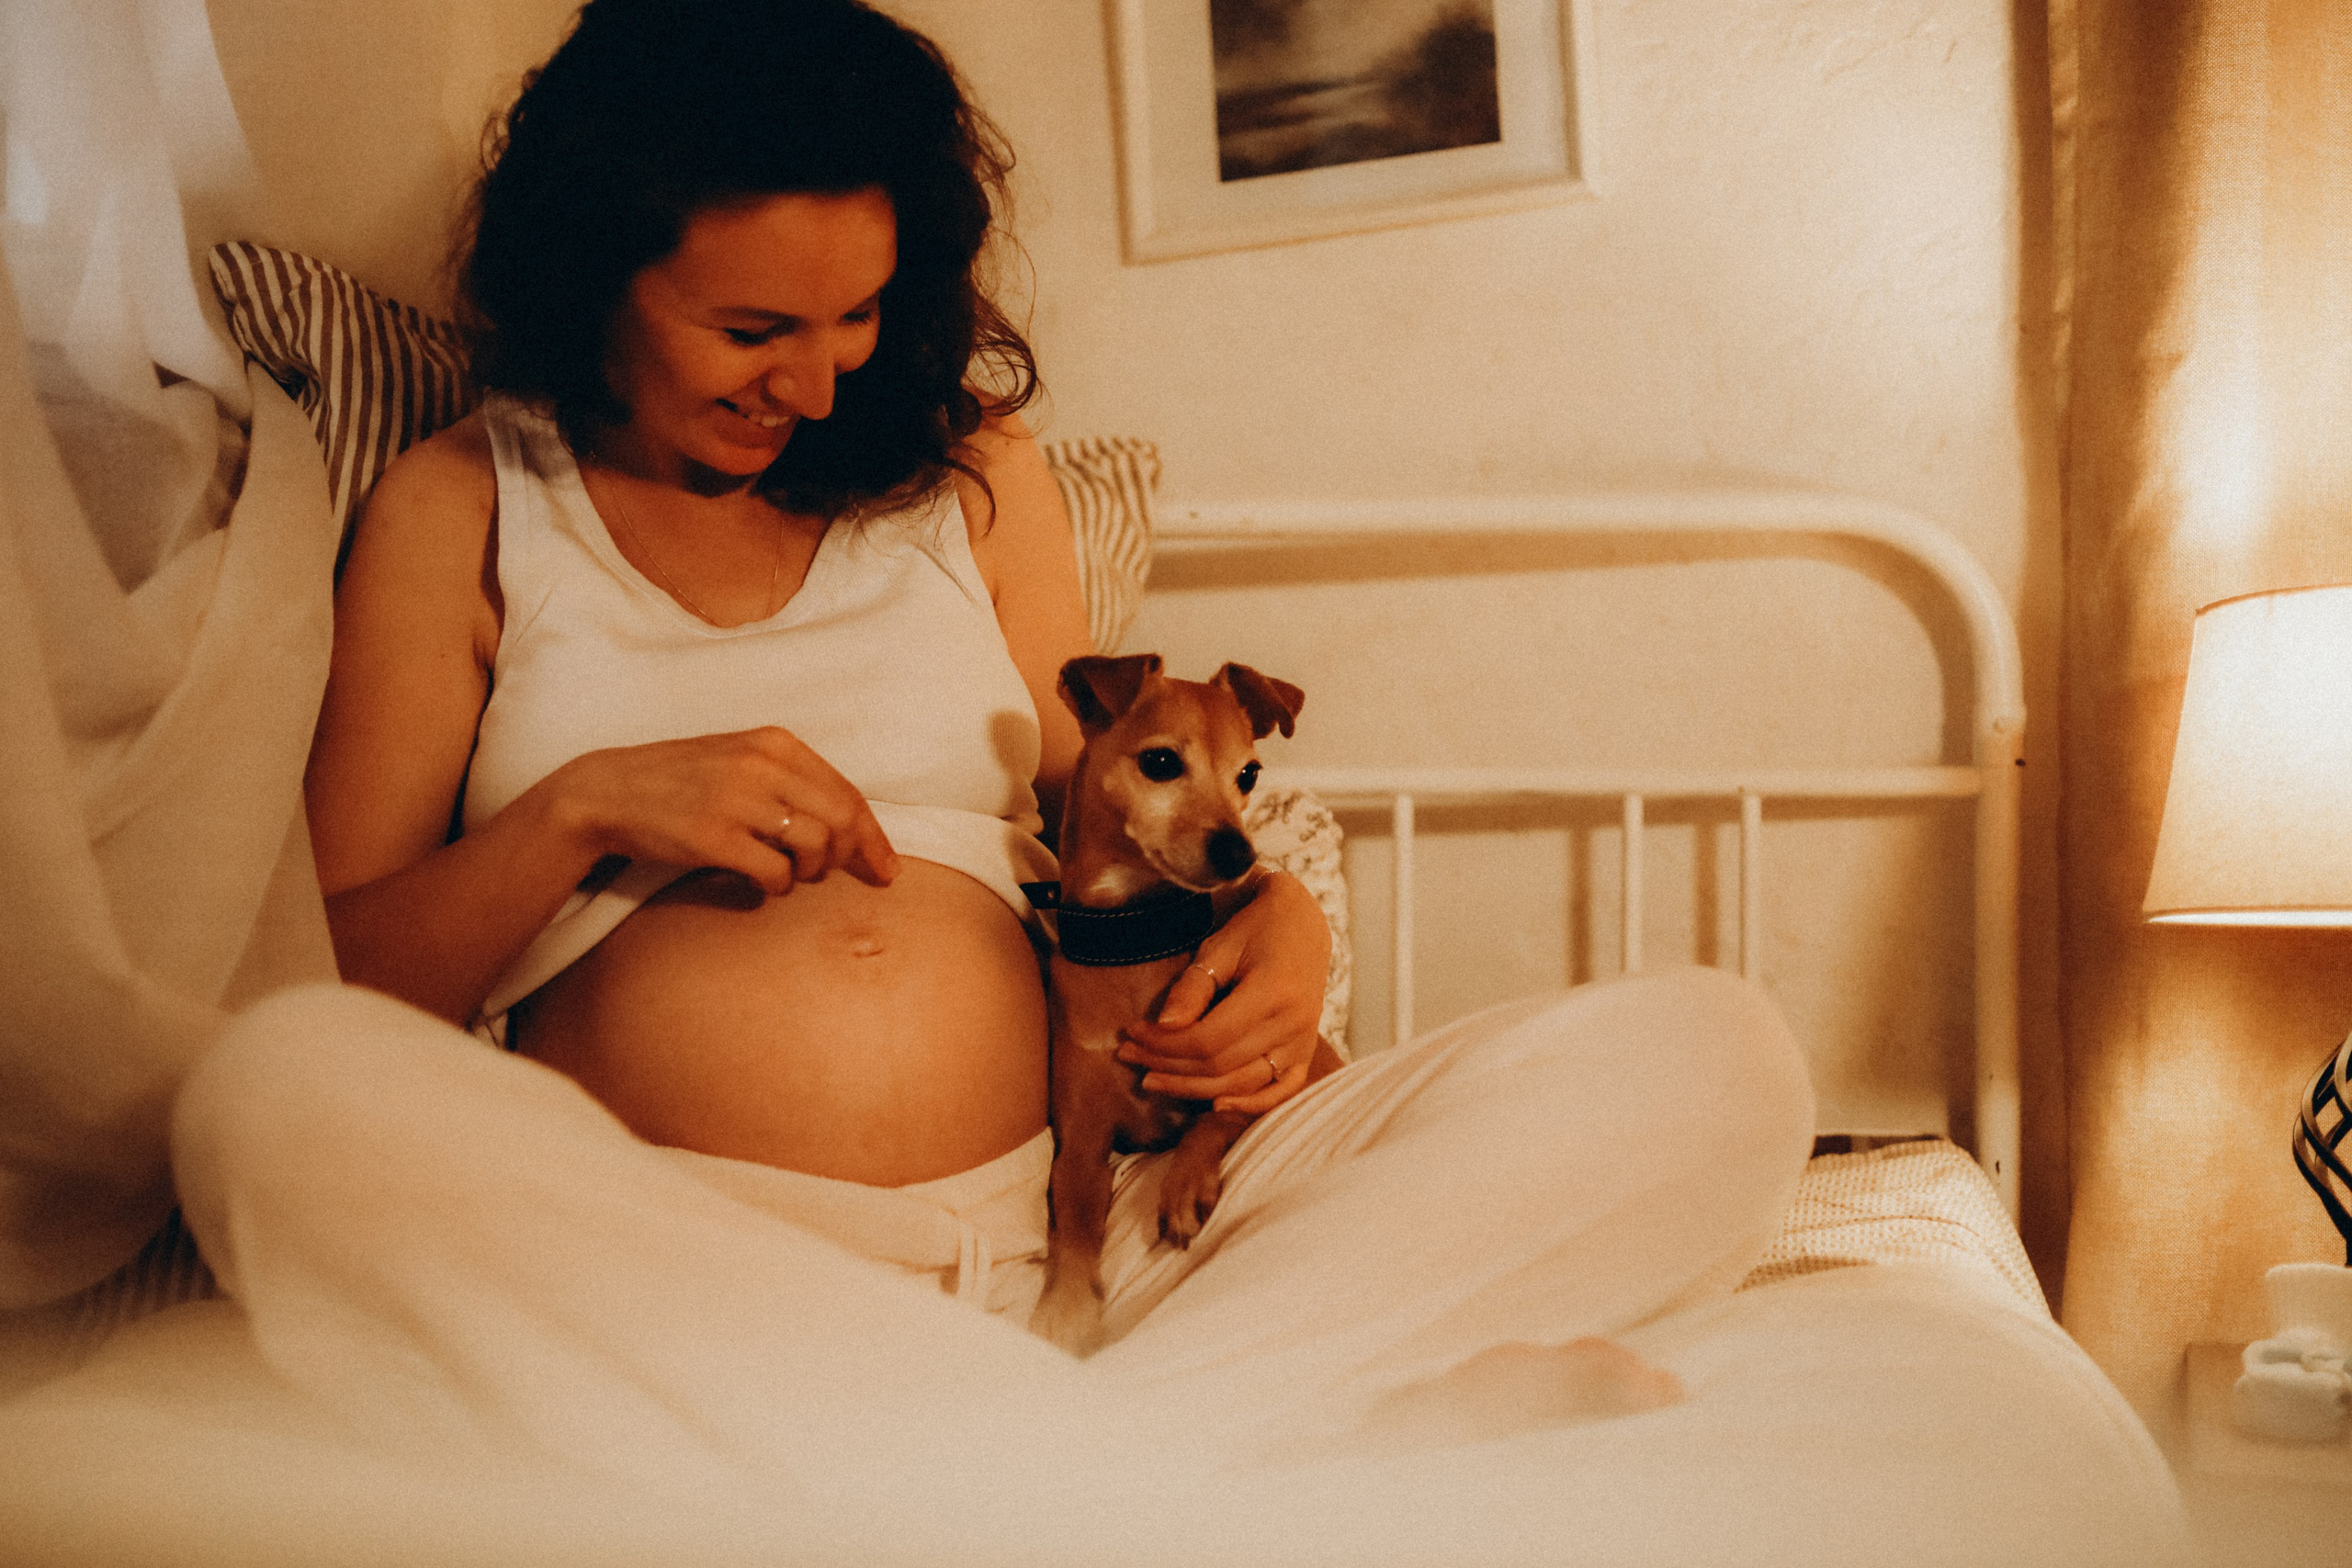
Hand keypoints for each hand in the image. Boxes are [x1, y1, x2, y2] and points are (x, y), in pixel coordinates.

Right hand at [542, 726, 898, 895]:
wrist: (608, 791)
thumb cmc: (683, 781)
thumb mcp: (741, 761)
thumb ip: (793, 782)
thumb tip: (851, 827)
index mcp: (775, 743)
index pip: (848, 793)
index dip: (873, 837)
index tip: (887, 868)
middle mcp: (761, 765)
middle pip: (841, 821)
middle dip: (846, 857)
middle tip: (826, 873)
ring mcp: (737, 799)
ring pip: (814, 847)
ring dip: (808, 872)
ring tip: (786, 873)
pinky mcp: (713, 836)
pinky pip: (774, 874)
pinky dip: (776, 887)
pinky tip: (758, 884)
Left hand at [1117, 870, 1330, 1113]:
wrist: (1302, 925)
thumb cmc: (1254, 929)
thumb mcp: (1219, 947)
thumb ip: (1193, 988)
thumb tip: (1164, 1026)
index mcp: (1273, 993)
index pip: (1207, 1039)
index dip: (1163, 1044)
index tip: (1131, 1033)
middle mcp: (1293, 1025)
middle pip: (1220, 1065)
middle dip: (1167, 1065)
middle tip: (1129, 1055)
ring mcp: (1303, 1042)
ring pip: (1242, 1084)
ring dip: (1193, 1088)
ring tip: (1151, 1079)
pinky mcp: (1305, 1052)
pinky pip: (1280, 1092)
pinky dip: (1250, 1105)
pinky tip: (1215, 1105)